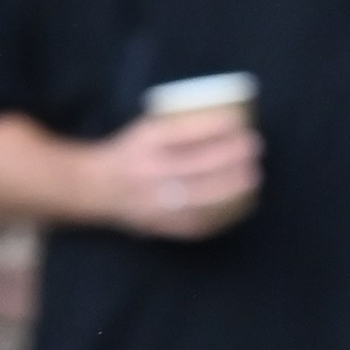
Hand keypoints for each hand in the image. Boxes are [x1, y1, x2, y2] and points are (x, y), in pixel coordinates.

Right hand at [84, 108, 259, 240]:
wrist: (95, 188)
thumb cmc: (131, 152)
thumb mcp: (147, 129)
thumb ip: (180, 127)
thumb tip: (231, 124)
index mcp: (145, 142)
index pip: (185, 133)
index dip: (216, 129)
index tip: (240, 125)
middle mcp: (148, 172)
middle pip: (196, 166)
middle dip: (231, 159)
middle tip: (254, 152)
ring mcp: (152, 202)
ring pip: (199, 198)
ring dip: (230, 188)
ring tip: (252, 178)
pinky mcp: (158, 225)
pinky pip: (194, 223)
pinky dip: (219, 215)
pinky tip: (237, 205)